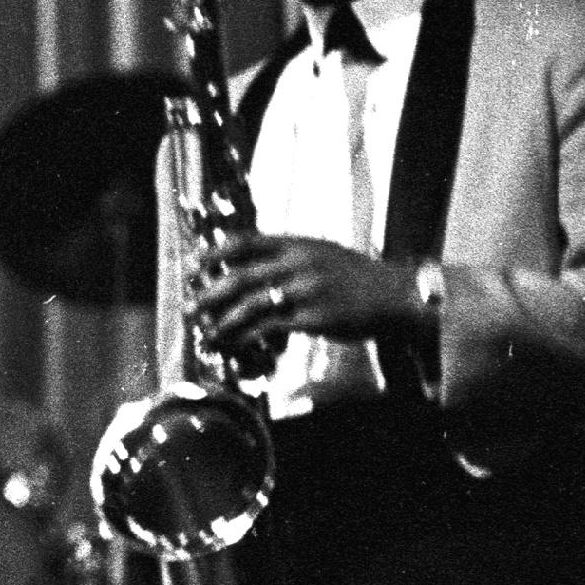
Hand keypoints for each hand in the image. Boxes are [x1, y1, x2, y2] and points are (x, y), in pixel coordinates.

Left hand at [199, 234, 428, 351]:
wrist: (396, 296)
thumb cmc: (357, 277)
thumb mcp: (322, 253)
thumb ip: (289, 255)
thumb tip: (252, 264)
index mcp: (298, 243)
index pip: (244, 241)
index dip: (213, 253)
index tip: (190, 265)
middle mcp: (299, 262)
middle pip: (240, 276)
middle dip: (208, 293)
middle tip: (187, 307)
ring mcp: (307, 290)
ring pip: (251, 305)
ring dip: (224, 320)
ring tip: (207, 331)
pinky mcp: (315, 317)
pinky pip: (270, 328)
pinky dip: (248, 336)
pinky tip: (235, 342)